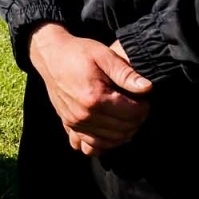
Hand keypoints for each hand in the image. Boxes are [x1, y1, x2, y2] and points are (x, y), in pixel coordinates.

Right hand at [27, 23, 152, 155]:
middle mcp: (84, 114)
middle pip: (123, 129)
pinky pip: (91, 146)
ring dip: (124, 132)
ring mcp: (75, 122)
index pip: (132, 113)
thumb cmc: (78, 52)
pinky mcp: (69, 125)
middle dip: (137, 120)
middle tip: (137, 106)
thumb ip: (125, 73)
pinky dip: (104, 143)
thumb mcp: (104, 55)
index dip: (144, 107)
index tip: (144, 97)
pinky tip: (110, 131)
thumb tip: (147, 88)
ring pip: (110, 141)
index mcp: (95, 97)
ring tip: (126, 116)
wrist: (51, 55)